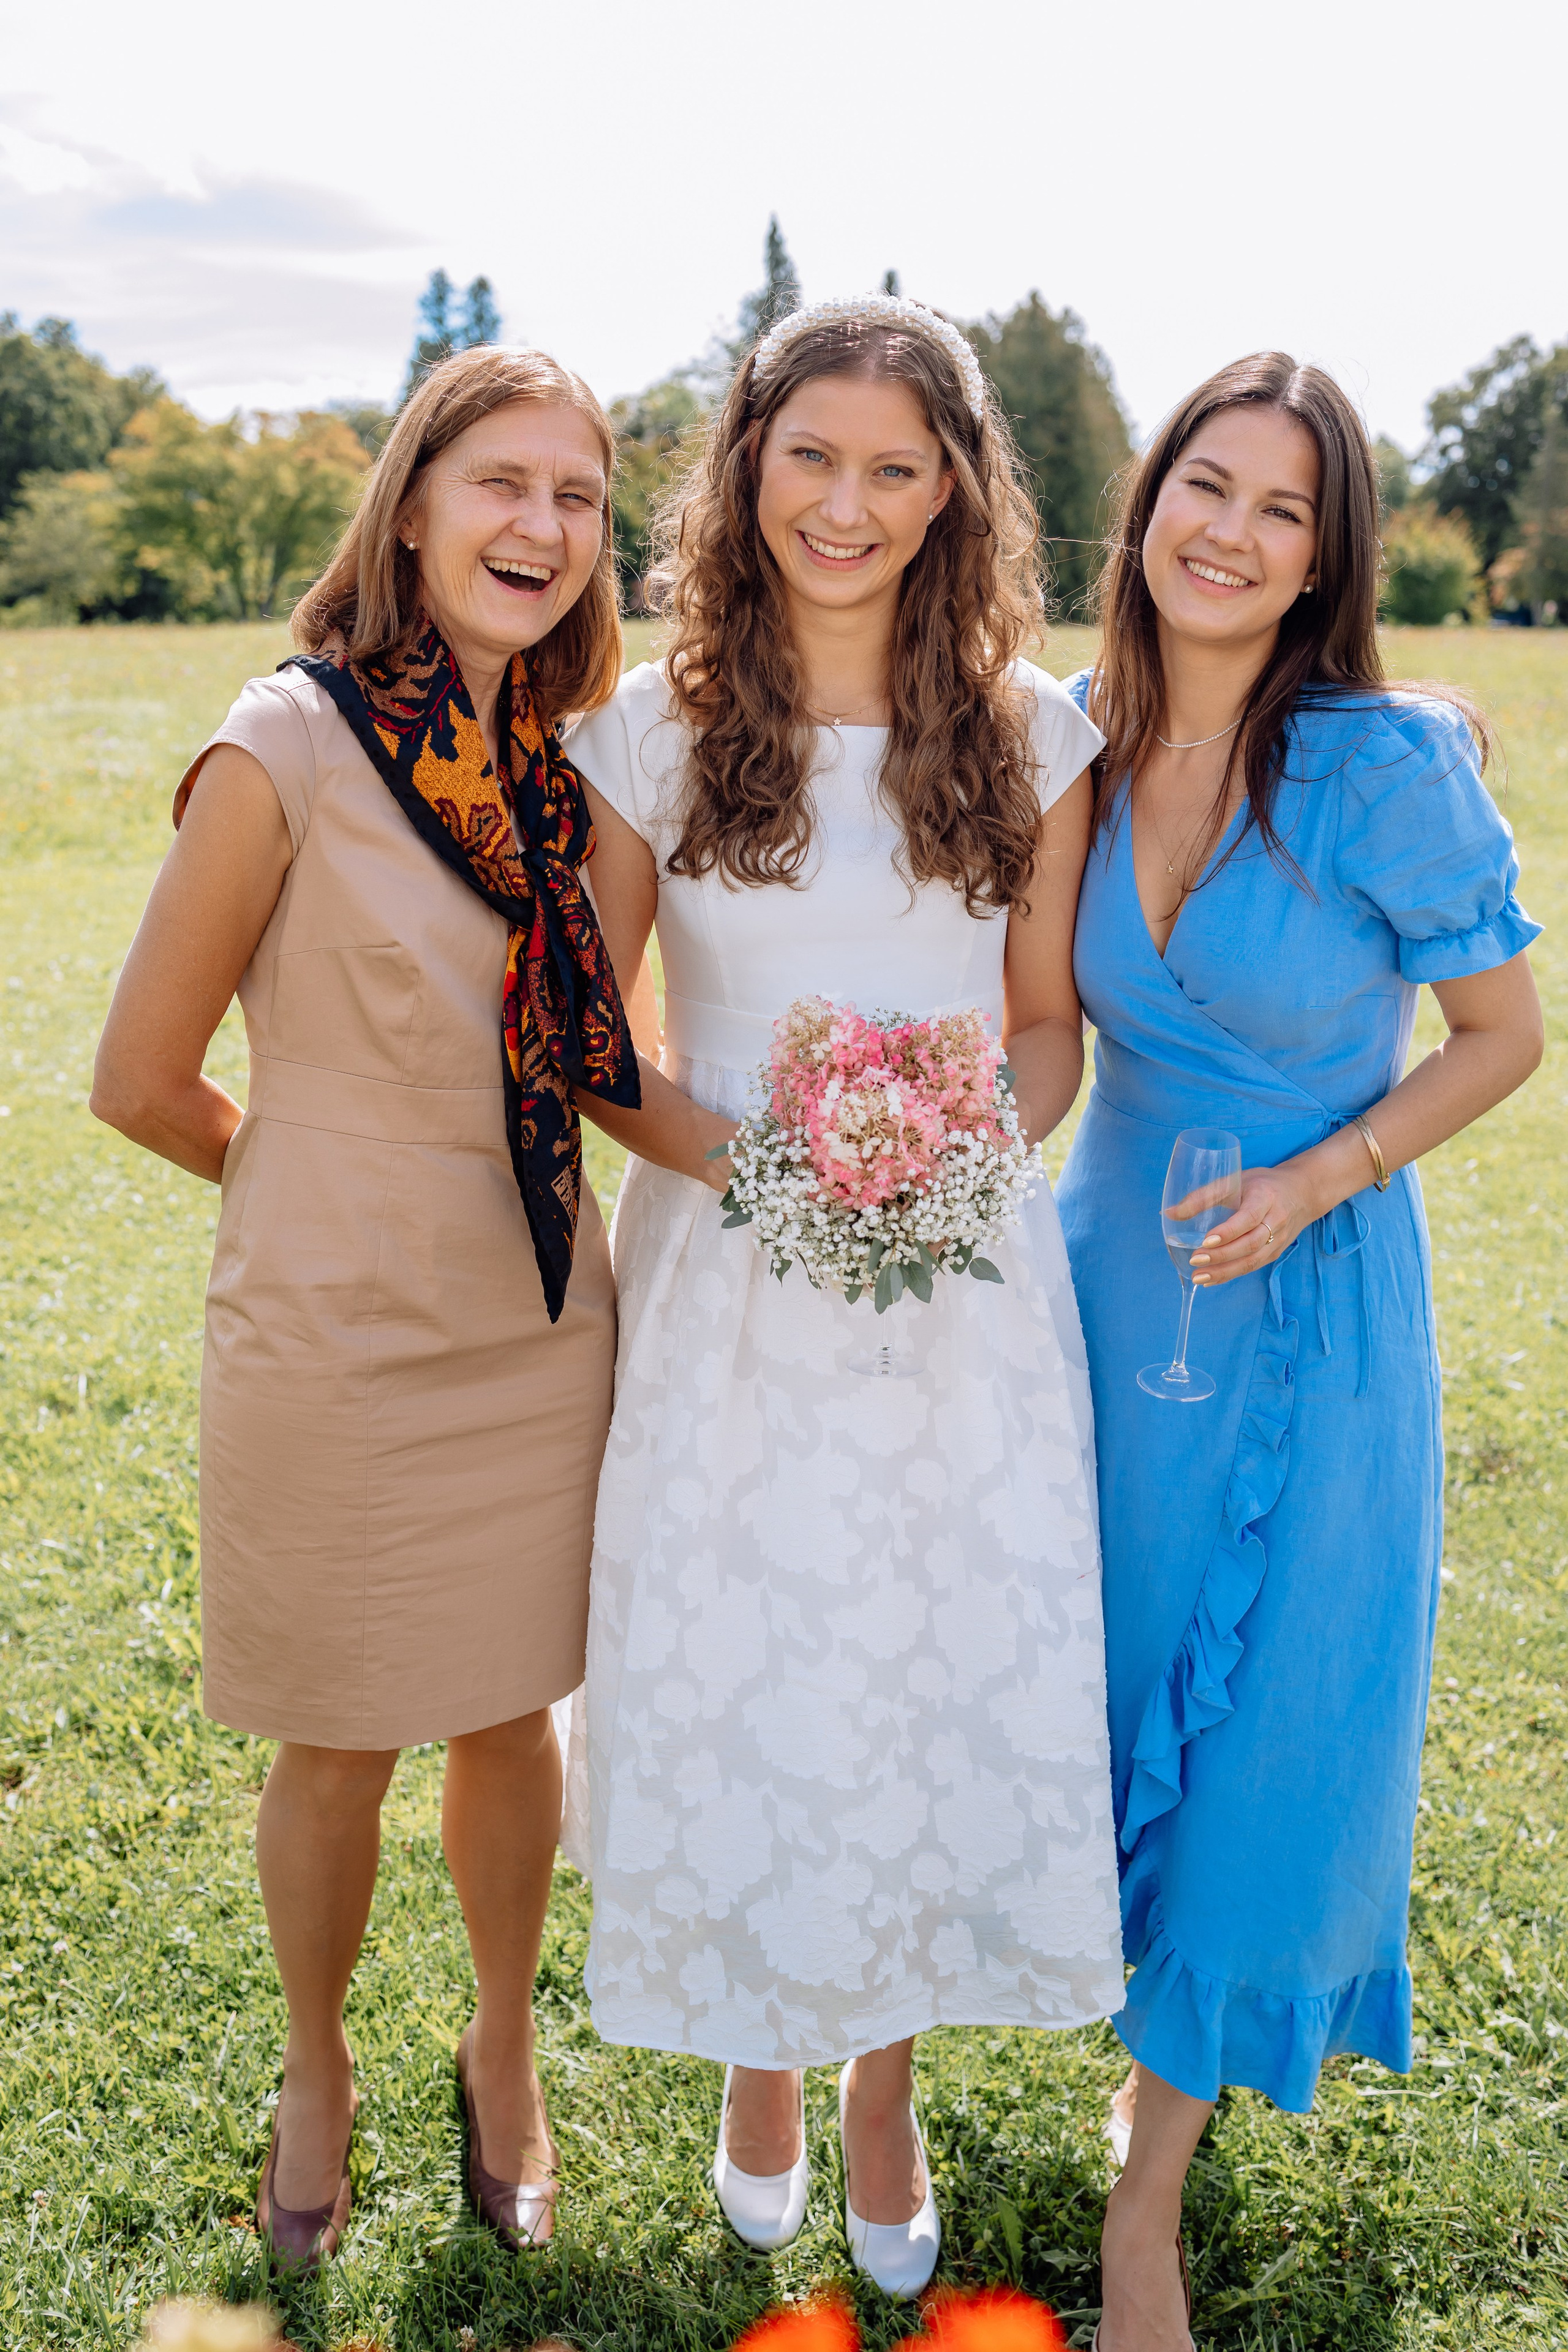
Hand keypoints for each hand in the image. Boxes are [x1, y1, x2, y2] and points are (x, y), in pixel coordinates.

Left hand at [1188, 1166, 1314, 1286]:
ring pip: (1253, 1260)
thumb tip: (1169, 1213)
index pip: (1248, 1218)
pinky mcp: (1276, 1252)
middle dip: (1221, 1256)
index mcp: (1265, 1197)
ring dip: (1225, 1272)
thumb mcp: (1235, 1181)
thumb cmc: (1262, 1184)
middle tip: (1194, 1261)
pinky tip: (1211, 1279)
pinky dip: (1231, 1274)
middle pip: (1250, 1244)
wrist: (1301, 1193)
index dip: (1228, 1231)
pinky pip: (1254, 1266)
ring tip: (1199, 1277)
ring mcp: (1279, 1239)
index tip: (1205, 1240)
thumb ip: (1203, 1196)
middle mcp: (1276, 1220)